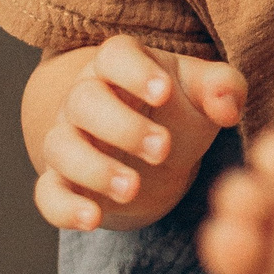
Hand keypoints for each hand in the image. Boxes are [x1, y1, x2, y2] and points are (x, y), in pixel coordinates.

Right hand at [31, 35, 245, 230]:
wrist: (157, 155)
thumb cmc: (181, 110)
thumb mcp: (207, 93)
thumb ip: (223, 88)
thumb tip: (226, 106)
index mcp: (121, 65)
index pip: (114, 55)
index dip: (134, 71)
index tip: (164, 93)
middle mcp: (85, 97)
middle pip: (83, 100)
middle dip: (121, 126)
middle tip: (162, 149)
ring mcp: (68, 139)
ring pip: (61, 146)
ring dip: (94, 169)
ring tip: (132, 188)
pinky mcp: (62, 181)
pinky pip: (47, 192)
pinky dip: (64, 207)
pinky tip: (92, 219)